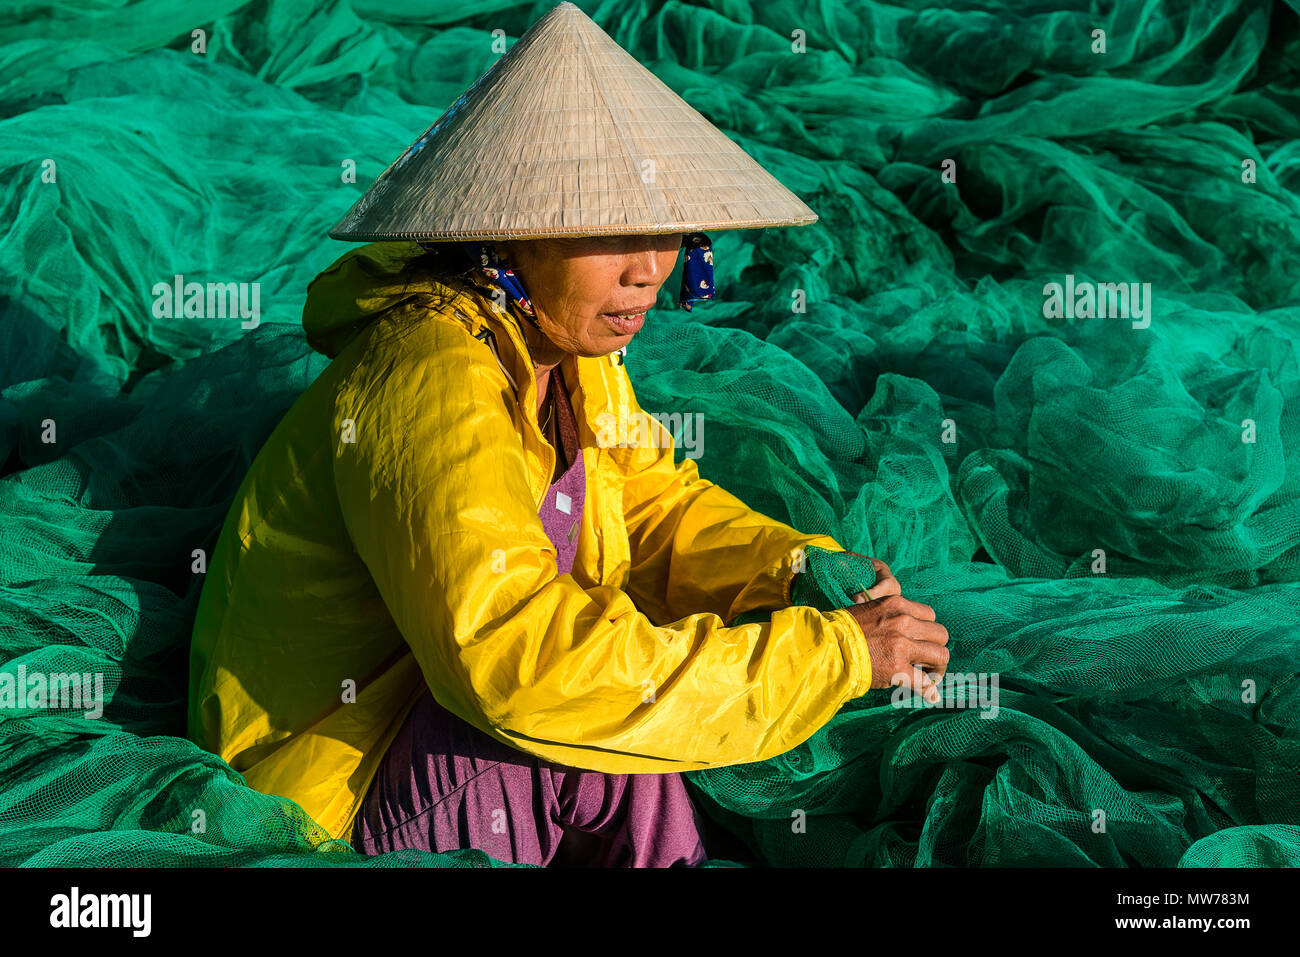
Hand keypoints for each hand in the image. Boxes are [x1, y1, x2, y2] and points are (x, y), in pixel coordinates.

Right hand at [841, 562, 948, 704]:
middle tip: (927, 661)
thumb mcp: (869, 610)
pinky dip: (930, 690)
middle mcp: (903, 621)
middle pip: (941, 633)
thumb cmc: (841, 631)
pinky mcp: (898, 669)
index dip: (928, 631)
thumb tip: (906, 633)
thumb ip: (892, 617)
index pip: (929, 614)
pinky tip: (930, 696)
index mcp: (896, 604)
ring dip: (937, 667)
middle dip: (936, 648)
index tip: (921, 642)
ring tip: (928, 676)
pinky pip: (925, 681)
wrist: (825, 648)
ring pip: (941, 655)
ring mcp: (902, 645)